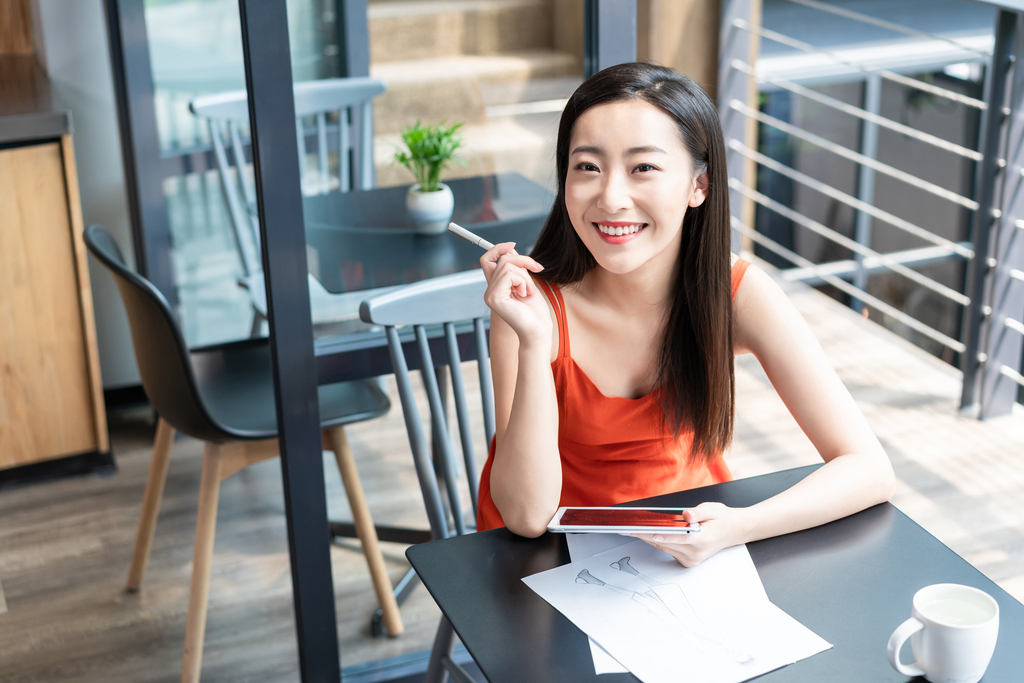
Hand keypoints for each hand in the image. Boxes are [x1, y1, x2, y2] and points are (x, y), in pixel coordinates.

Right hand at [481, 242, 550, 345]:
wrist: (539, 329)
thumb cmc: (535, 310)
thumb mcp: (527, 281)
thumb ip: (518, 267)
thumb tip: (511, 249)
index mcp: (496, 286)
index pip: (487, 259)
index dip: (498, 248)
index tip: (513, 246)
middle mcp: (490, 290)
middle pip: (503, 259)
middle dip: (524, 261)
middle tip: (537, 271)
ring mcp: (490, 294)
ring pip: (507, 266)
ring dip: (525, 276)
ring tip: (529, 291)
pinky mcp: (494, 298)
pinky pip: (509, 275)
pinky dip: (522, 281)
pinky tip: (525, 294)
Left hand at [630, 503, 748, 567]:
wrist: (734, 531)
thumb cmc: (722, 519)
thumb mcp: (712, 509)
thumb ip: (698, 512)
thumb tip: (687, 514)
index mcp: (703, 539)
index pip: (677, 537)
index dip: (661, 535)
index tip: (646, 532)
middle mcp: (696, 553)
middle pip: (665, 543)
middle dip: (646, 535)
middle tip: (628, 528)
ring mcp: (692, 559)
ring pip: (664, 548)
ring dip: (648, 539)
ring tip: (632, 530)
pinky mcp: (688, 561)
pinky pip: (668, 550)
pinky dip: (657, 542)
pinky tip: (647, 534)